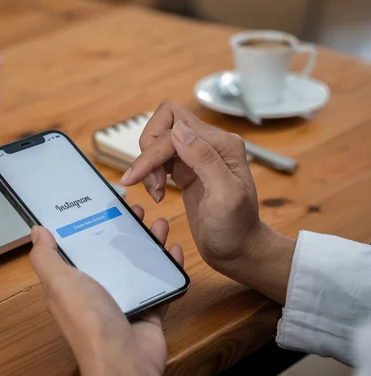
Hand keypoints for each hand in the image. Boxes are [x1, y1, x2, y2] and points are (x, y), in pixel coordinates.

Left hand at [29, 205, 182, 375]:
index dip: (89, 225)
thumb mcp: (60, 284)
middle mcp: (98, 289)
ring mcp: (125, 299)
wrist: (125, 361)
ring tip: (157, 222)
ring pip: (138, 264)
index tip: (101, 205)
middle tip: (136, 209)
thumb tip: (37, 231)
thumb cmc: (90, 322)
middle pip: (112, 251)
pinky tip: (175, 250)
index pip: (80, 247)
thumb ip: (47, 258)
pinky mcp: (149, 308)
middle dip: (124, 229)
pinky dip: (168, 266)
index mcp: (73, 283)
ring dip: (148, 242)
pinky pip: (160, 282)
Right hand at [119, 101, 294, 304]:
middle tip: (152, 185)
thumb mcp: (224, 196)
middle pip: (163, 127)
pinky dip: (151, 173)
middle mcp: (210, 143)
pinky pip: (160, 158)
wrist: (238, 250)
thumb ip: (204, 159)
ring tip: (157, 192)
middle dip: (149, 155)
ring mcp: (197, 155)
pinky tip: (159, 192)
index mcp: (222, 144)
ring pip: (158, 141)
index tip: (138, 176)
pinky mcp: (187, 169)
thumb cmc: (235, 228)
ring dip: (149, 165)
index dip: (152, 150)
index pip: (174, 126)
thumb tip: (179, 130)